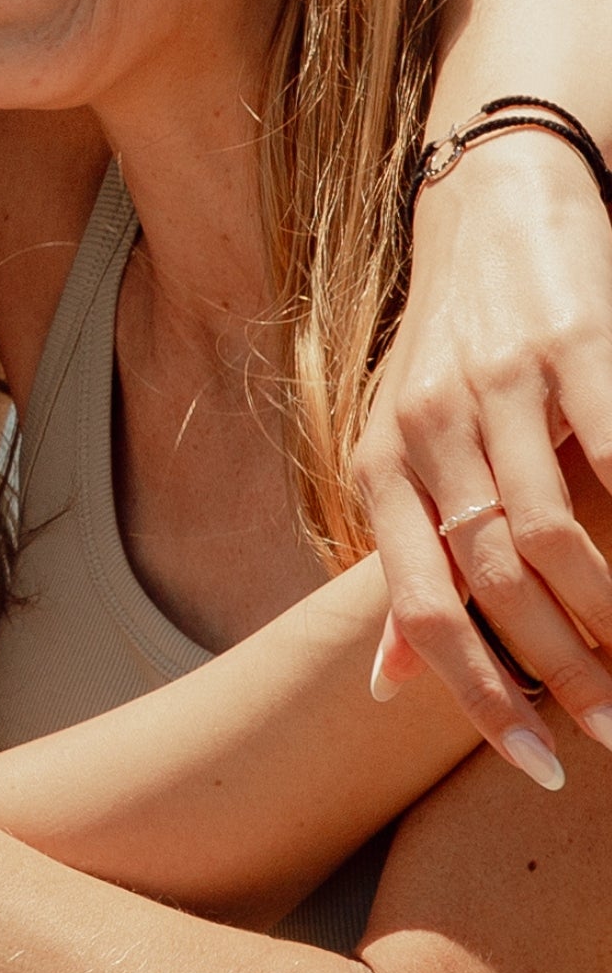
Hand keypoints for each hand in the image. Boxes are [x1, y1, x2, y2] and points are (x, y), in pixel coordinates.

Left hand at [357, 135, 611, 769]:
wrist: (490, 207)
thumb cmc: (451, 348)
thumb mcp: (404, 446)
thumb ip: (404, 558)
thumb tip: (386, 684)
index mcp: (383, 461)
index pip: (419, 605)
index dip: (477, 696)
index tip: (539, 764)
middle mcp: (427, 424)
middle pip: (489, 580)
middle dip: (562, 672)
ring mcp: (499, 382)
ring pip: (549, 531)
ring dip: (610, 618)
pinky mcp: (574, 343)